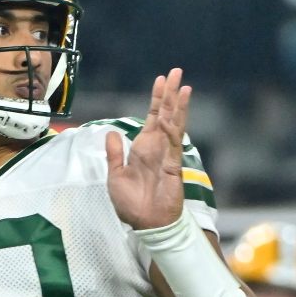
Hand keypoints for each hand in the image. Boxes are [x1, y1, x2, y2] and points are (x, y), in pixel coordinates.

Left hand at [106, 68, 190, 229]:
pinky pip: (173, 144)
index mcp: (143, 148)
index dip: (157, 100)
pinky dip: (174, 129)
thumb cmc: (132, 204)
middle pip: (166, 114)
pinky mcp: (173, 166)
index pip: (153, 118)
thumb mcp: (115, 175)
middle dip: (170, 94)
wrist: (145, 224)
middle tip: (176, 72)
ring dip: (178, 105)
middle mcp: (157, 148)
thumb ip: (114, 154)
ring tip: (183, 85)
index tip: (161, 80)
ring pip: (174, 124)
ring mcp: (166, 155)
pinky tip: (175, 114)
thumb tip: (111, 132)